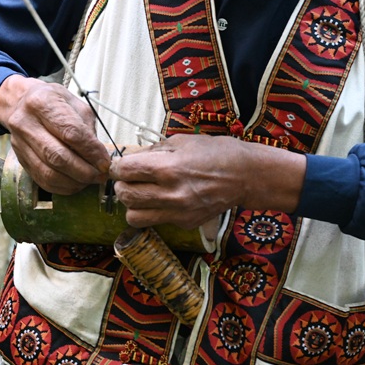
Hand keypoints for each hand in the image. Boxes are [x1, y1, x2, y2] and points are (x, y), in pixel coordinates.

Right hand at [0, 75, 109, 194]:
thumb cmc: (55, 102)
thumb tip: (99, 158)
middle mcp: (25, 123)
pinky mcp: (20, 159)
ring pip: (48, 172)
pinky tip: (76, 183)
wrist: (22, 103)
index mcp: (42, 103)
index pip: (70, 132)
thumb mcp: (76, 104)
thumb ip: (87, 129)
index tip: (105, 162)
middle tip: (101, 175)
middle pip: (57, 156)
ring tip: (91, 180)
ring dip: (74, 182)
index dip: (91, 151)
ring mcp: (19, 143)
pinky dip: (62, 187)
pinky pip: (42, 180)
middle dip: (84, 171)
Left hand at [109, 134, 305, 228]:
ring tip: (144, 193)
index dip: (119, 166)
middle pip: (124, 195)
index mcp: (168, 168)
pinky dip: (154, 211)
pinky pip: (156, 221)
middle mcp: (171, 193)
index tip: (123, 165)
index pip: (123, 171)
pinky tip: (165, 199)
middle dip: (123, 184)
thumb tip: (131, 157)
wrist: (246, 176)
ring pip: (133, 216)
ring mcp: (178, 212)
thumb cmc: (217, 153)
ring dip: (133, 204)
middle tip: (132, 178)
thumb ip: (154, 151)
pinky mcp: (185, 223)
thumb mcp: (183, 141)